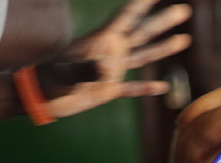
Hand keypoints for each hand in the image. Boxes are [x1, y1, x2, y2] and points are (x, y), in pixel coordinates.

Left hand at [46, 0, 192, 117]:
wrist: (37, 96)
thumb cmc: (47, 79)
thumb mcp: (65, 72)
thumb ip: (86, 70)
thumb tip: (108, 71)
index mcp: (101, 42)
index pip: (126, 18)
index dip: (141, 4)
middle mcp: (110, 52)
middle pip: (142, 33)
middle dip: (163, 21)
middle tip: (184, 10)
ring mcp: (111, 71)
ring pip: (143, 57)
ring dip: (163, 48)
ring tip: (183, 39)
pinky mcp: (107, 91)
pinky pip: (132, 89)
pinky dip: (146, 89)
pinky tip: (162, 88)